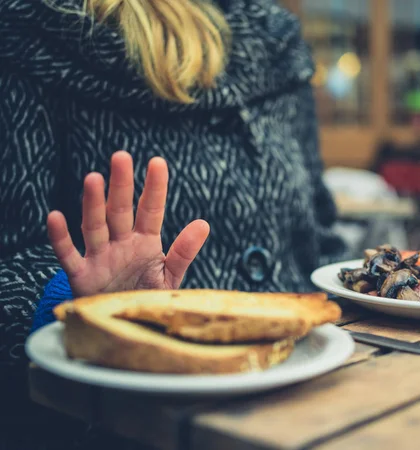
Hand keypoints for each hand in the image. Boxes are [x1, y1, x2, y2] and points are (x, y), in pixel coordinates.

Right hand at [47, 151, 209, 296]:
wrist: (123, 325)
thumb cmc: (146, 296)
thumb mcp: (169, 277)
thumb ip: (183, 252)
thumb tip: (203, 223)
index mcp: (145, 243)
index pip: (150, 211)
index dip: (154, 188)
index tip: (157, 162)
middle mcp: (121, 244)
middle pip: (120, 211)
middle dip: (121, 185)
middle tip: (121, 156)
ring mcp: (100, 258)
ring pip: (94, 226)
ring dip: (93, 204)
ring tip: (93, 179)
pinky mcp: (82, 277)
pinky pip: (68, 255)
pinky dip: (60, 238)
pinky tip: (55, 216)